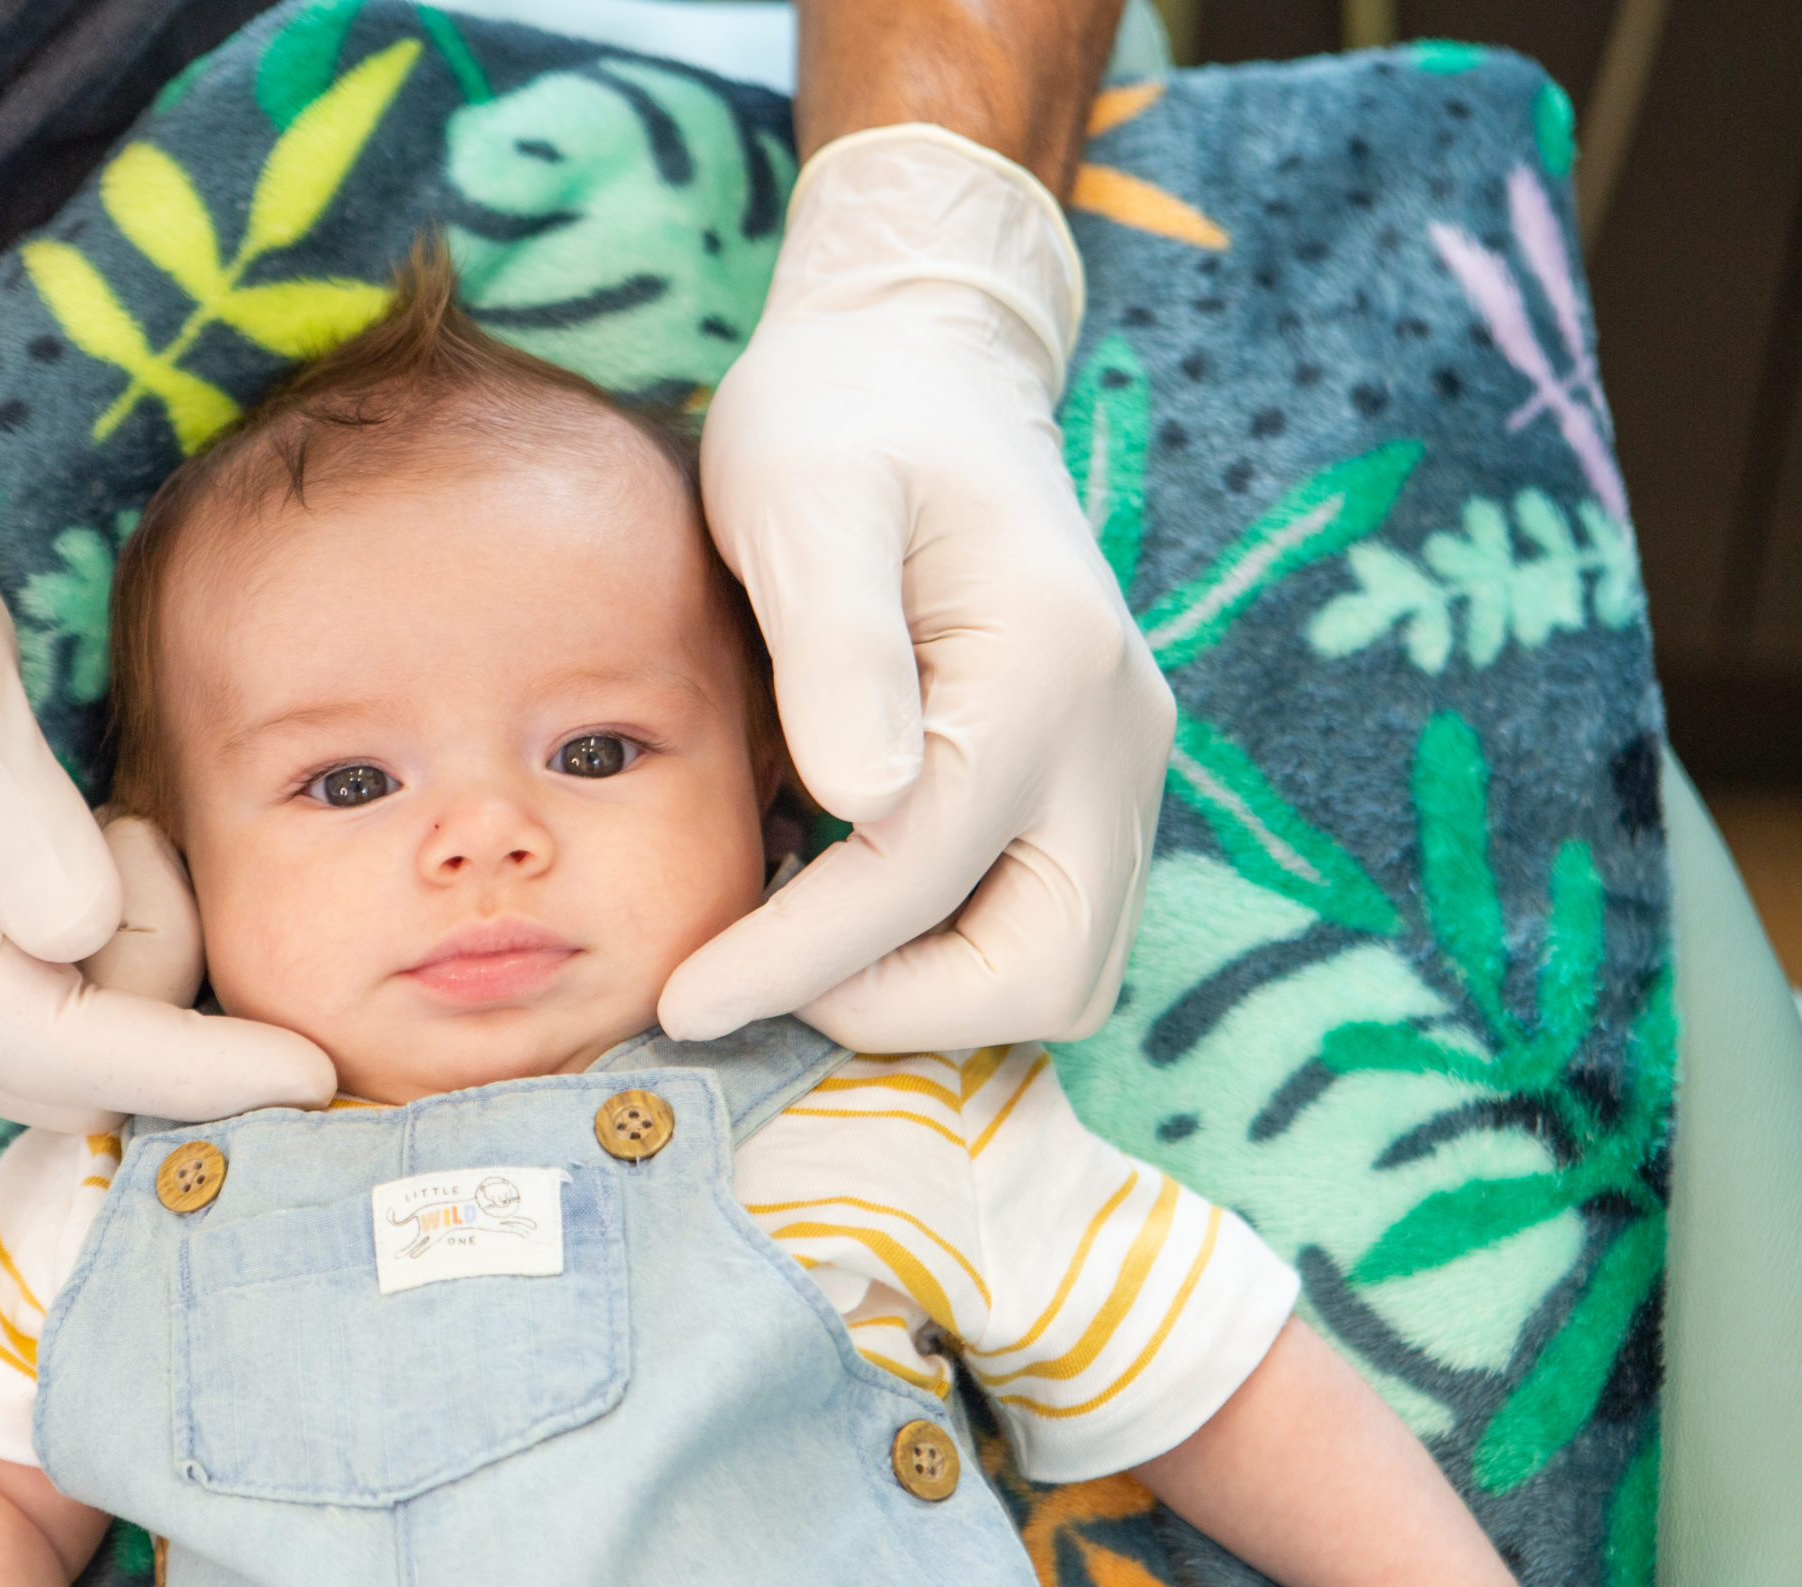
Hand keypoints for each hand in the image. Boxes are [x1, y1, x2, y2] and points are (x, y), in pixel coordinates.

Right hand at [0, 459, 333, 1125]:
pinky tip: (71, 869)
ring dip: (126, 967)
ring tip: (89, 826)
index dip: (191, 1069)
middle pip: (73, 1070)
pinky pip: (38, 1037)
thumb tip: (90, 933)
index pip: (52, 1048)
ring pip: (63, 1064)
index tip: (310, 1069)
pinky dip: (96, 976)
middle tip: (126, 820)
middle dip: (159, 977)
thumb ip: (17, 809)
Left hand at [662, 125, 1173, 1048]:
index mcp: (1043, 665)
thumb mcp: (804, 499)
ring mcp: (1121, 769)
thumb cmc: (834, 419)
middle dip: (891, 1005)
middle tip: (752, 967)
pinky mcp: (1095, 786)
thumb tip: (865, 803)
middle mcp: (1114, 737)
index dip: (794, 959)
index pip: (918, 872)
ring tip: (793, 937)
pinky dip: (948, 955)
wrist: (919, 366)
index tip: (681, 1001)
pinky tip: (841, 901)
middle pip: (1043, 974)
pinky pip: (1046, 928)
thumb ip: (837, 646)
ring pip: (1063, 975)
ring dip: (928, 997)